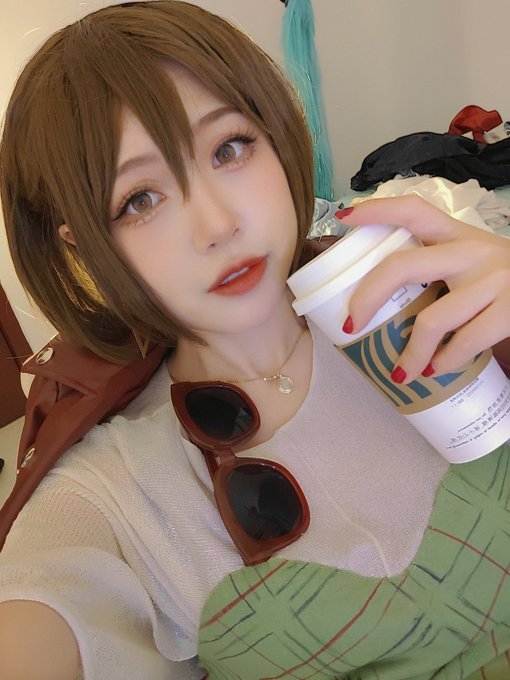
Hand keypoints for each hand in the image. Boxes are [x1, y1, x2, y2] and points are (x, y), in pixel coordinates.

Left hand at [339, 195, 509, 382]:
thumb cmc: (507, 280)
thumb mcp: (476, 260)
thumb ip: (441, 267)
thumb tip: (384, 300)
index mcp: (459, 234)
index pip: (414, 210)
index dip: (378, 210)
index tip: (345, 215)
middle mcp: (473, 251)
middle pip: (402, 266)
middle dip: (368, 296)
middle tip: (353, 322)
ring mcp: (493, 280)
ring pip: (432, 320)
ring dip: (411, 353)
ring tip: (404, 371)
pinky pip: (464, 343)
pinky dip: (445, 362)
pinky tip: (437, 369)